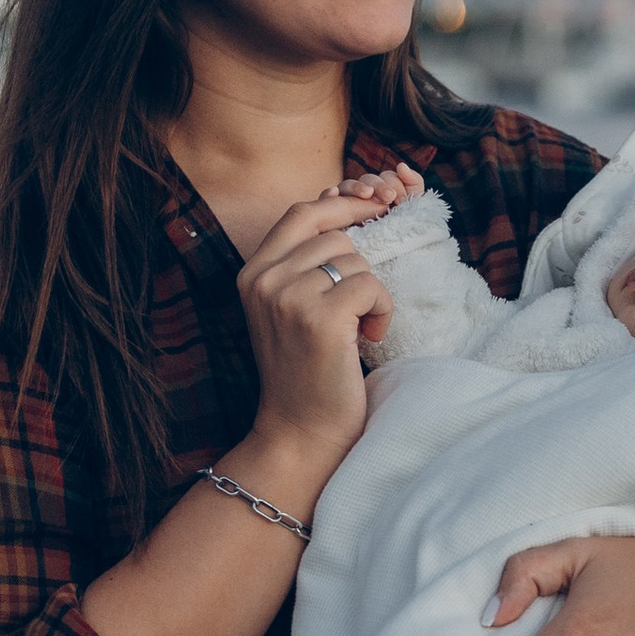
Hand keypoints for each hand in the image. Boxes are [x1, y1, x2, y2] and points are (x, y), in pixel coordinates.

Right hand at [231, 171, 418, 477]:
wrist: (301, 432)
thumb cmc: (308, 371)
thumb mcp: (292, 307)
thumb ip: (306, 263)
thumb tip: (347, 204)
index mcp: (253, 272)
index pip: (302, 212)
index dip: (344, 206)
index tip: (376, 211)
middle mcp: (264, 279)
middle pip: (335, 235)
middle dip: (360, 267)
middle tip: (362, 306)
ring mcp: (288, 297)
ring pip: (356, 260)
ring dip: (371, 293)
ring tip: (360, 329)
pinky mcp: (319, 318)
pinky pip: (371, 286)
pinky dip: (382, 310)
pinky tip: (369, 338)